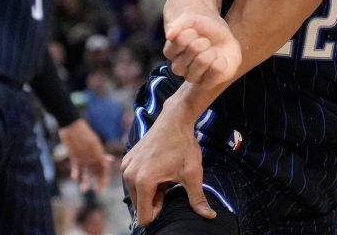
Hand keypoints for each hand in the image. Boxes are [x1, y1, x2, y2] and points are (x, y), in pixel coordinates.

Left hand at [58, 119, 114, 191]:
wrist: (70, 127)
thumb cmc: (83, 135)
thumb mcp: (92, 145)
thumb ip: (99, 154)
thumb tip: (109, 162)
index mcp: (99, 155)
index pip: (104, 169)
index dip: (105, 178)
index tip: (103, 187)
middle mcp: (92, 158)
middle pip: (97, 172)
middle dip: (98, 182)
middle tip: (97, 192)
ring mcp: (83, 158)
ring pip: (86, 172)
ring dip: (86, 181)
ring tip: (83, 189)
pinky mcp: (74, 157)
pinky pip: (76, 168)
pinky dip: (76, 174)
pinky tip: (74, 178)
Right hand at [121, 102, 215, 225]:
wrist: (174, 120)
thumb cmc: (183, 145)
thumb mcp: (193, 173)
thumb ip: (197, 198)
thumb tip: (210, 217)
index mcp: (143, 182)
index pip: (144, 216)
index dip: (158, 213)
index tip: (169, 197)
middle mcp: (129, 175)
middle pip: (139, 205)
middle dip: (154, 200)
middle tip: (169, 183)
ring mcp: (125, 167)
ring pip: (136, 193)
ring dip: (150, 190)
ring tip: (165, 174)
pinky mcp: (126, 161)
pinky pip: (133, 181)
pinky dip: (145, 180)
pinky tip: (158, 167)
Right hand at [163, 3, 241, 88]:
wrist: (222, 41)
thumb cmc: (204, 31)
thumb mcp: (192, 22)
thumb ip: (179, 25)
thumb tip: (170, 34)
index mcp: (171, 52)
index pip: (179, 40)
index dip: (191, 33)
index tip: (194, 32)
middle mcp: (178, 67)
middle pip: (193, 48)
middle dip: (204, 40)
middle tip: (206, 42)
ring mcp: (192, 77)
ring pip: (202, 60)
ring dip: (212, 51)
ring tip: (213, 51)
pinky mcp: (207, 83)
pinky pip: (215, 74)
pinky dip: (221, 63)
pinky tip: (220, 60)